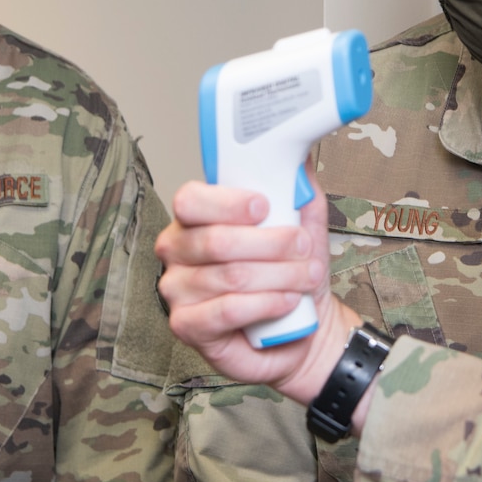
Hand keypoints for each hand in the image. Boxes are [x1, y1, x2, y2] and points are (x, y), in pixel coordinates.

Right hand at [155, 170, 358, 405]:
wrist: (300, 327)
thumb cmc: (290, 273)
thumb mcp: (300, 224)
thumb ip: (296, 188)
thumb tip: (299, 154)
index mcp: (195, 217)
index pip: (191, 200)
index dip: (227, 202)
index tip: (264, 206)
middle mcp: (177, 250)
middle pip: (215, 240)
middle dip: (270, 244)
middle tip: (302, 246)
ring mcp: (177, 290)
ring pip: (229, 276)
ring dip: (278, 275)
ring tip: (305, 276)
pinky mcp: (187, 326)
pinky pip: (226, 311)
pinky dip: (265, 304)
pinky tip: (287, 300)